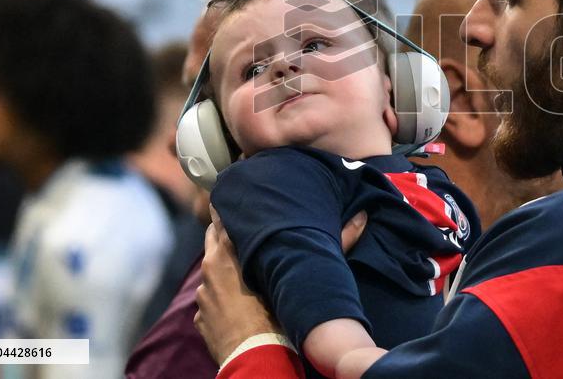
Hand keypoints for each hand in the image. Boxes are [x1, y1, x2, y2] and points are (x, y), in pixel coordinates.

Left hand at [194, 206, 369, 363]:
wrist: (258, 360)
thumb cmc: (280, 314)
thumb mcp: (307, 274)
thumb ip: (338, 242)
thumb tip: (361, 217)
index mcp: (228, 251)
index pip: (221, 217)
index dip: (232, 209)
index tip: (241, 203)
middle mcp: (210, 268)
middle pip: (211, 238)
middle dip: (225, 235)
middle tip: (244, 233)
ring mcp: (203, 295)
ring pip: (210, 272)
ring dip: (223, 269)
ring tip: (243, 271)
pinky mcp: (201, 318)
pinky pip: (210, 301)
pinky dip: (220, 299)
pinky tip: (236, 305)